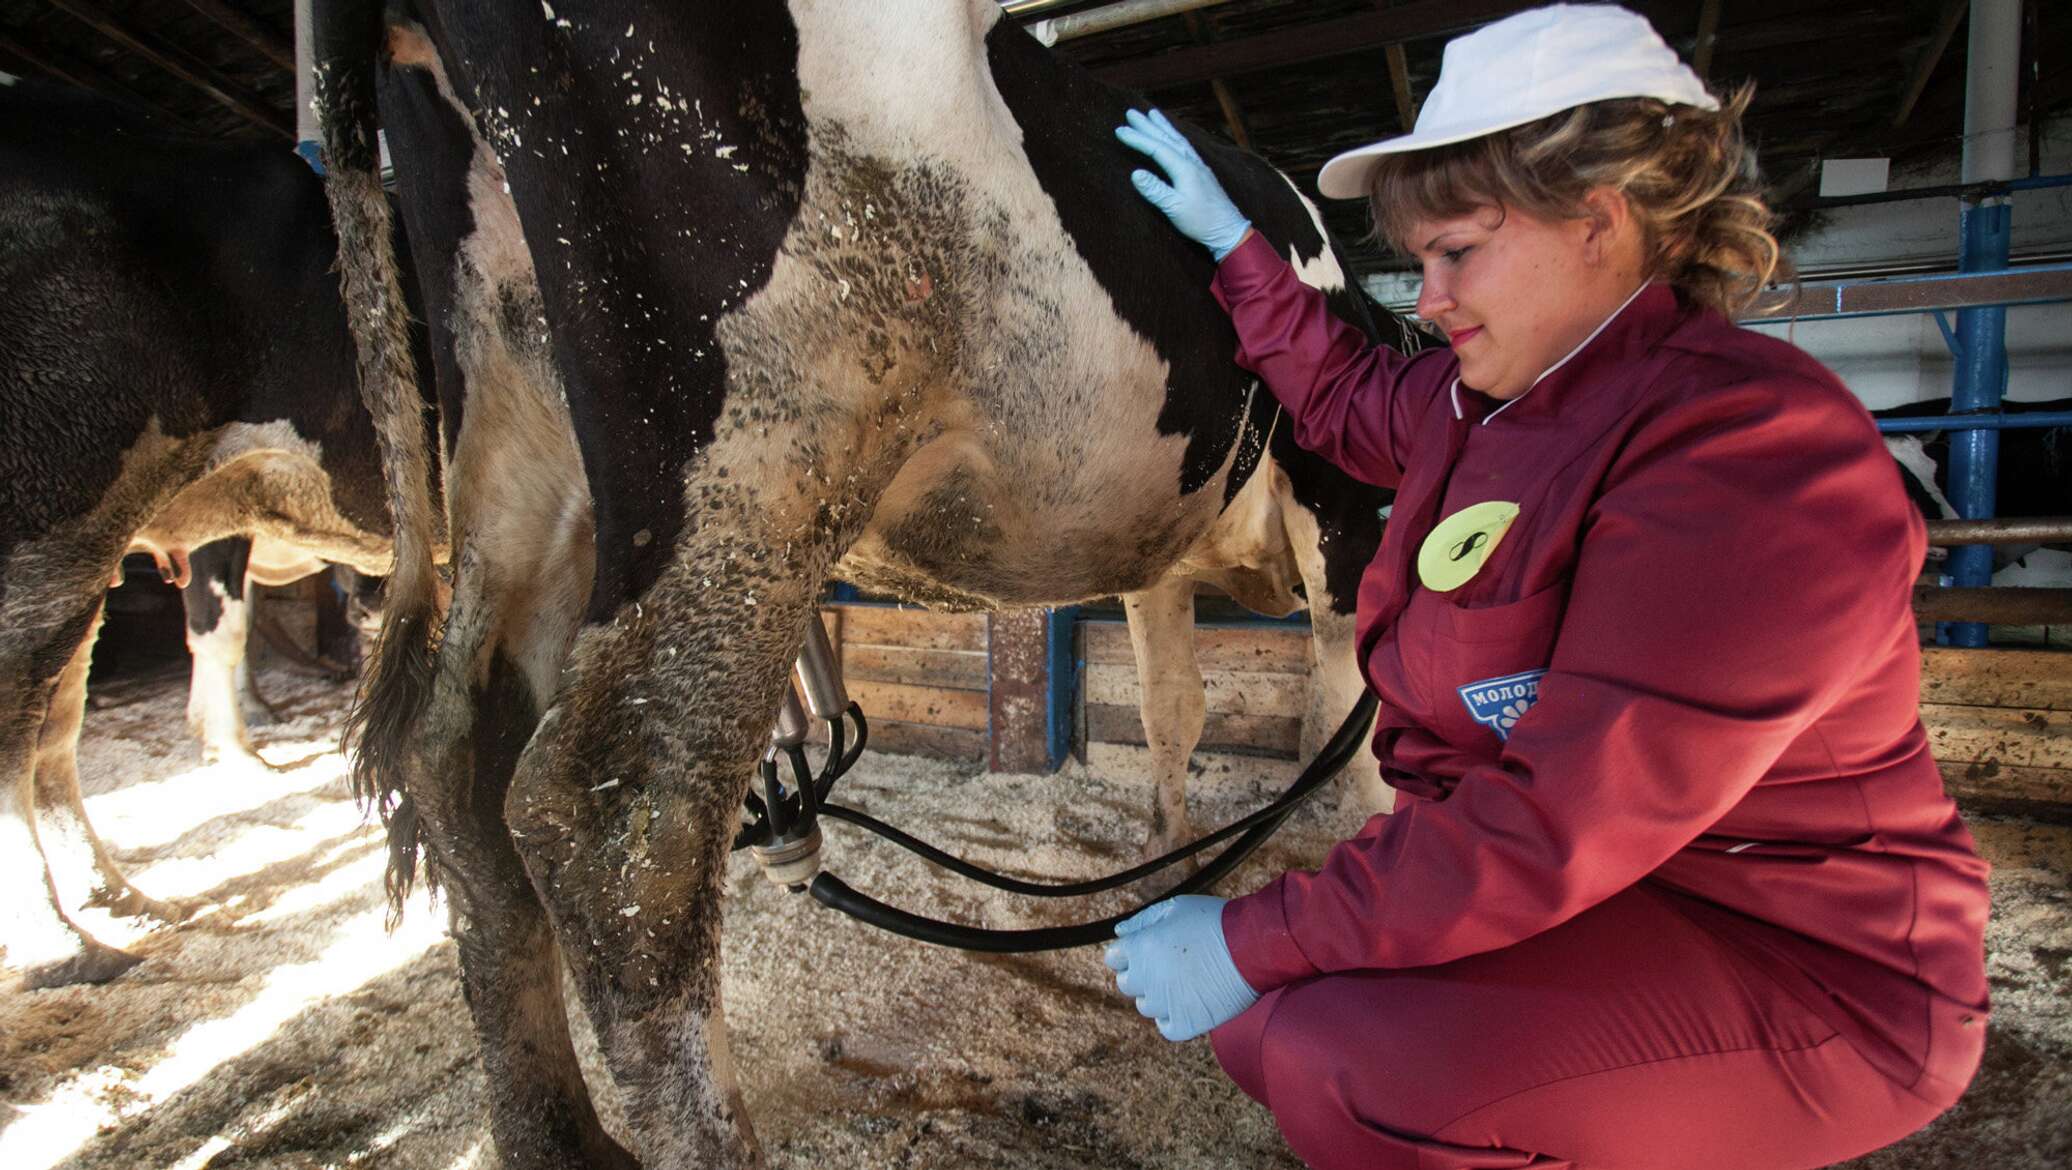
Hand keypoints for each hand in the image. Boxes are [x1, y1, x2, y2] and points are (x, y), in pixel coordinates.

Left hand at [1104, 895, 1259, 1040]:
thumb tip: (1119, 932)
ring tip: (1184, 980)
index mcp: (1140, 948)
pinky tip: (1188, 1001)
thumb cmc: (1214, 921)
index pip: (1113, 958)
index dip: (1128, 952)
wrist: (1252, 946)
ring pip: (1146, 1006)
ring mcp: (1165, 1005)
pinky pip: (1166, 1027)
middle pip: (1127, 983)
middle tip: (1169, 964)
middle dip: (1141, 973)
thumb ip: (1142, 921)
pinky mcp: (1185, 1024)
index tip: (1146, 949)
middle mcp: (1146, 979)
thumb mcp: (1175, 908)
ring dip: (1158, 995)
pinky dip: (1173, 1018)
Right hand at [1114, 108, 1253, 261]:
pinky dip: (1175, 136)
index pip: (1157, 148)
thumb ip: (1155, 190)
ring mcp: (1198, 165)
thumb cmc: (1201, 221)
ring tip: (1152, 114)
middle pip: (1167, 138)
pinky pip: (1185, 146)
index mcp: (1184, 169)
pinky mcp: (1202, 172)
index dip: (1138, 139)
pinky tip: (1173, 136)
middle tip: (1131, 113)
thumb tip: (1135, 173)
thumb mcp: (1174, 208)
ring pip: (1178, 139)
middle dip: (1148, 125)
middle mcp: (1192, 162)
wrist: (1228, 229)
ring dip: (1163, 126)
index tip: (1120, 130)